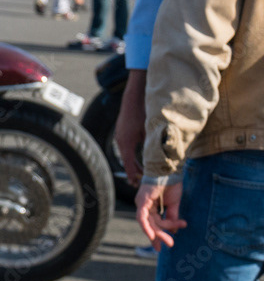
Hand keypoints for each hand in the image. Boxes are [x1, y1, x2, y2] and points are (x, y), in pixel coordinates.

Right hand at [115, 71, 146, 186]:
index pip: (129, 165)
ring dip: (134, 163)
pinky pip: (126, 148)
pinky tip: (141, 157)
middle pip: (127, 162)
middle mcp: (120, 141)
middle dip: (135, 172)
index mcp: (126, 143)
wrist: (134, 95)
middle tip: (143, 182)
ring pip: (127, 155)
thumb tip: (161, 158)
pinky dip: (133, 155)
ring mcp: (120, 136)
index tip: (138, 185)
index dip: (134, 176)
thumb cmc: (144, 111)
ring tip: (143, 172)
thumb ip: (153, 145)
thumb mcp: (151, 131)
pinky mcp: (122, 132)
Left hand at [135, 181, 185, 250]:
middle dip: (161, 235)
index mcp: (150, 207)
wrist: (170, 171)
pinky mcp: (142, 201)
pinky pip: (142, 217)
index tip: (165, 245)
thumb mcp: (174, 204)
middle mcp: (144, 207)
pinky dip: (146, 227)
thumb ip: (172, 217)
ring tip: (170, 241)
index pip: (154, 224)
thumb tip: (174, 231)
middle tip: (171, 244)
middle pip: (151, 225)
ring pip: (148, 223)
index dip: (160, 234)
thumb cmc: (171, 184)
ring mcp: (141, 204)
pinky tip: (152, 236)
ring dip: (159, 233)